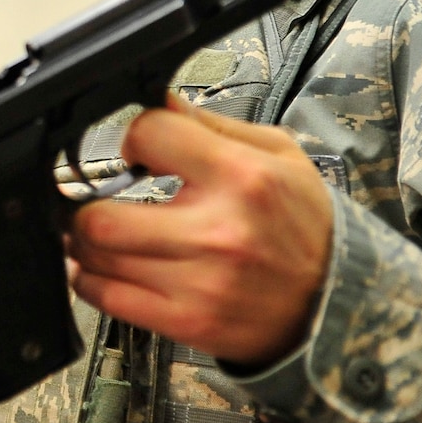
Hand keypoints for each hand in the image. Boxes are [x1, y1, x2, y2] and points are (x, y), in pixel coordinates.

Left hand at [67, 96, 332, 367]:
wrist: (337, 302)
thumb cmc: (305, 226)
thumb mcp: (279, 156)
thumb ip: (212, 126)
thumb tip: (158, 100)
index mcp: (242, 178)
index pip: (150, 136)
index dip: (134, 138)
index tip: (137, 150)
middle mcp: (217, 232)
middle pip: (101, 216)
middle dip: (84, 204)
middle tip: (90, 200)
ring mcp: (198, 283)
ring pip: (96, 258)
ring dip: (83, 243)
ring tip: (99, 233)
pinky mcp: (187, 322)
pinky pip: (107, 299)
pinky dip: (90, 280)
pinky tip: (103, 268)